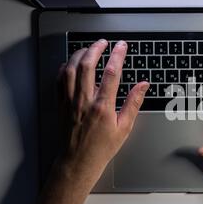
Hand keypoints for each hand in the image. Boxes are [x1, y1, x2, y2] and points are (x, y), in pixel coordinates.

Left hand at [56, 39, 148, 189]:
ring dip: (79, 55)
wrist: (78, 161)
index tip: (121, 46)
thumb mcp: (124, 127)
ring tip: (88, 49)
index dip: (117, 55)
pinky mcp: (61, 105)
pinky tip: (71, 64)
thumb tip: (143, 85)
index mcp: (102, 106)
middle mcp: (84, 101)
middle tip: (104, 42)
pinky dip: (65, 68)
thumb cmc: (102, 147)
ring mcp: (70, 102)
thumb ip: (133, 103)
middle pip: (87, 66)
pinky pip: (59, 80)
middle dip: (96, 49)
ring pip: (70, 70)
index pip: (111, 73)